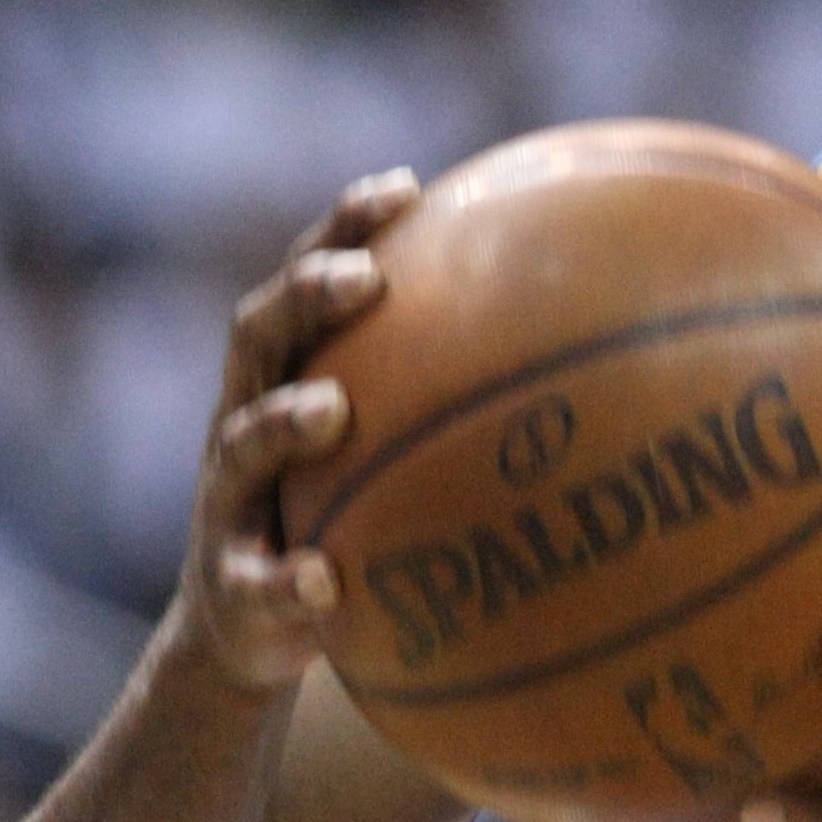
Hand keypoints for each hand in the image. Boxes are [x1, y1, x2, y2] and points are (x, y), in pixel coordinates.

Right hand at [174, 167, 422, 696]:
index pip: (306, 282)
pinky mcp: (232, 589)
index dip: (344, 228)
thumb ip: (447, 407)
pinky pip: (257, 584)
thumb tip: (592, 361)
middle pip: (258, 336)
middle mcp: (242, 425)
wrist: (246, 634)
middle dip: (306, 297)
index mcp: (283, 380)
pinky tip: (325, 585)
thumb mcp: (381, 458)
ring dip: (282, 422)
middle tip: (365, 281)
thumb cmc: (337, 523)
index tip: (405, 188)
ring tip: (330, 410)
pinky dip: (289, 583)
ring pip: (240, 448)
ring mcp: (229, 504)